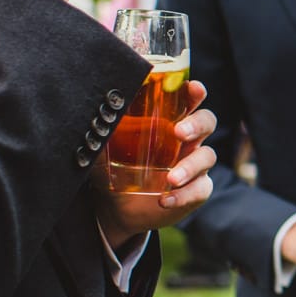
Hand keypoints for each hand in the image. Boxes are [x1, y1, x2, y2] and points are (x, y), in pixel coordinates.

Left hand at [96, 82, 216, 240]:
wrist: (117, 208)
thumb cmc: (115, 167)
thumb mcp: (105, 148)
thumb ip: (102, 132)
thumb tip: (88, 113)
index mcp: (169, 121)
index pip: (189, 100)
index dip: (195, 92)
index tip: (193, 88)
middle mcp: (187, 140)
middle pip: (207, 122)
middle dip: (196, 124)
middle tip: (178, 132)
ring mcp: (194, 165)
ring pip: (206, 156)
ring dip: (190, 166)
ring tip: (170, 179)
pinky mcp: (195, 190)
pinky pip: (199, 189)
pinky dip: (183, 195)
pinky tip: (164, 200)